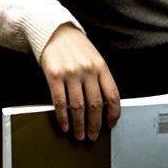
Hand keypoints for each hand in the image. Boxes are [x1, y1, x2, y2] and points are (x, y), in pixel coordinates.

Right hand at [40, 24, 120, 139]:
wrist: (55, 31)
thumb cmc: (75, 46)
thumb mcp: (94, 58)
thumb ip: (99, 78)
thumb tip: (103, 106)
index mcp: (101, 67)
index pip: (113, 95)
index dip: (113, 114)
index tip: (111, 124)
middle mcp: (88, 70)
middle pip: (95, 105)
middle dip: (95, 124)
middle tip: (93, 135)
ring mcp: (71, 73)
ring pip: (78, 107)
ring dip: (79, 125)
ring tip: (79, 134)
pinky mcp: (54, 76)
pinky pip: (60, 102)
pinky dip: (63, 117)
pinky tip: (65, 125)